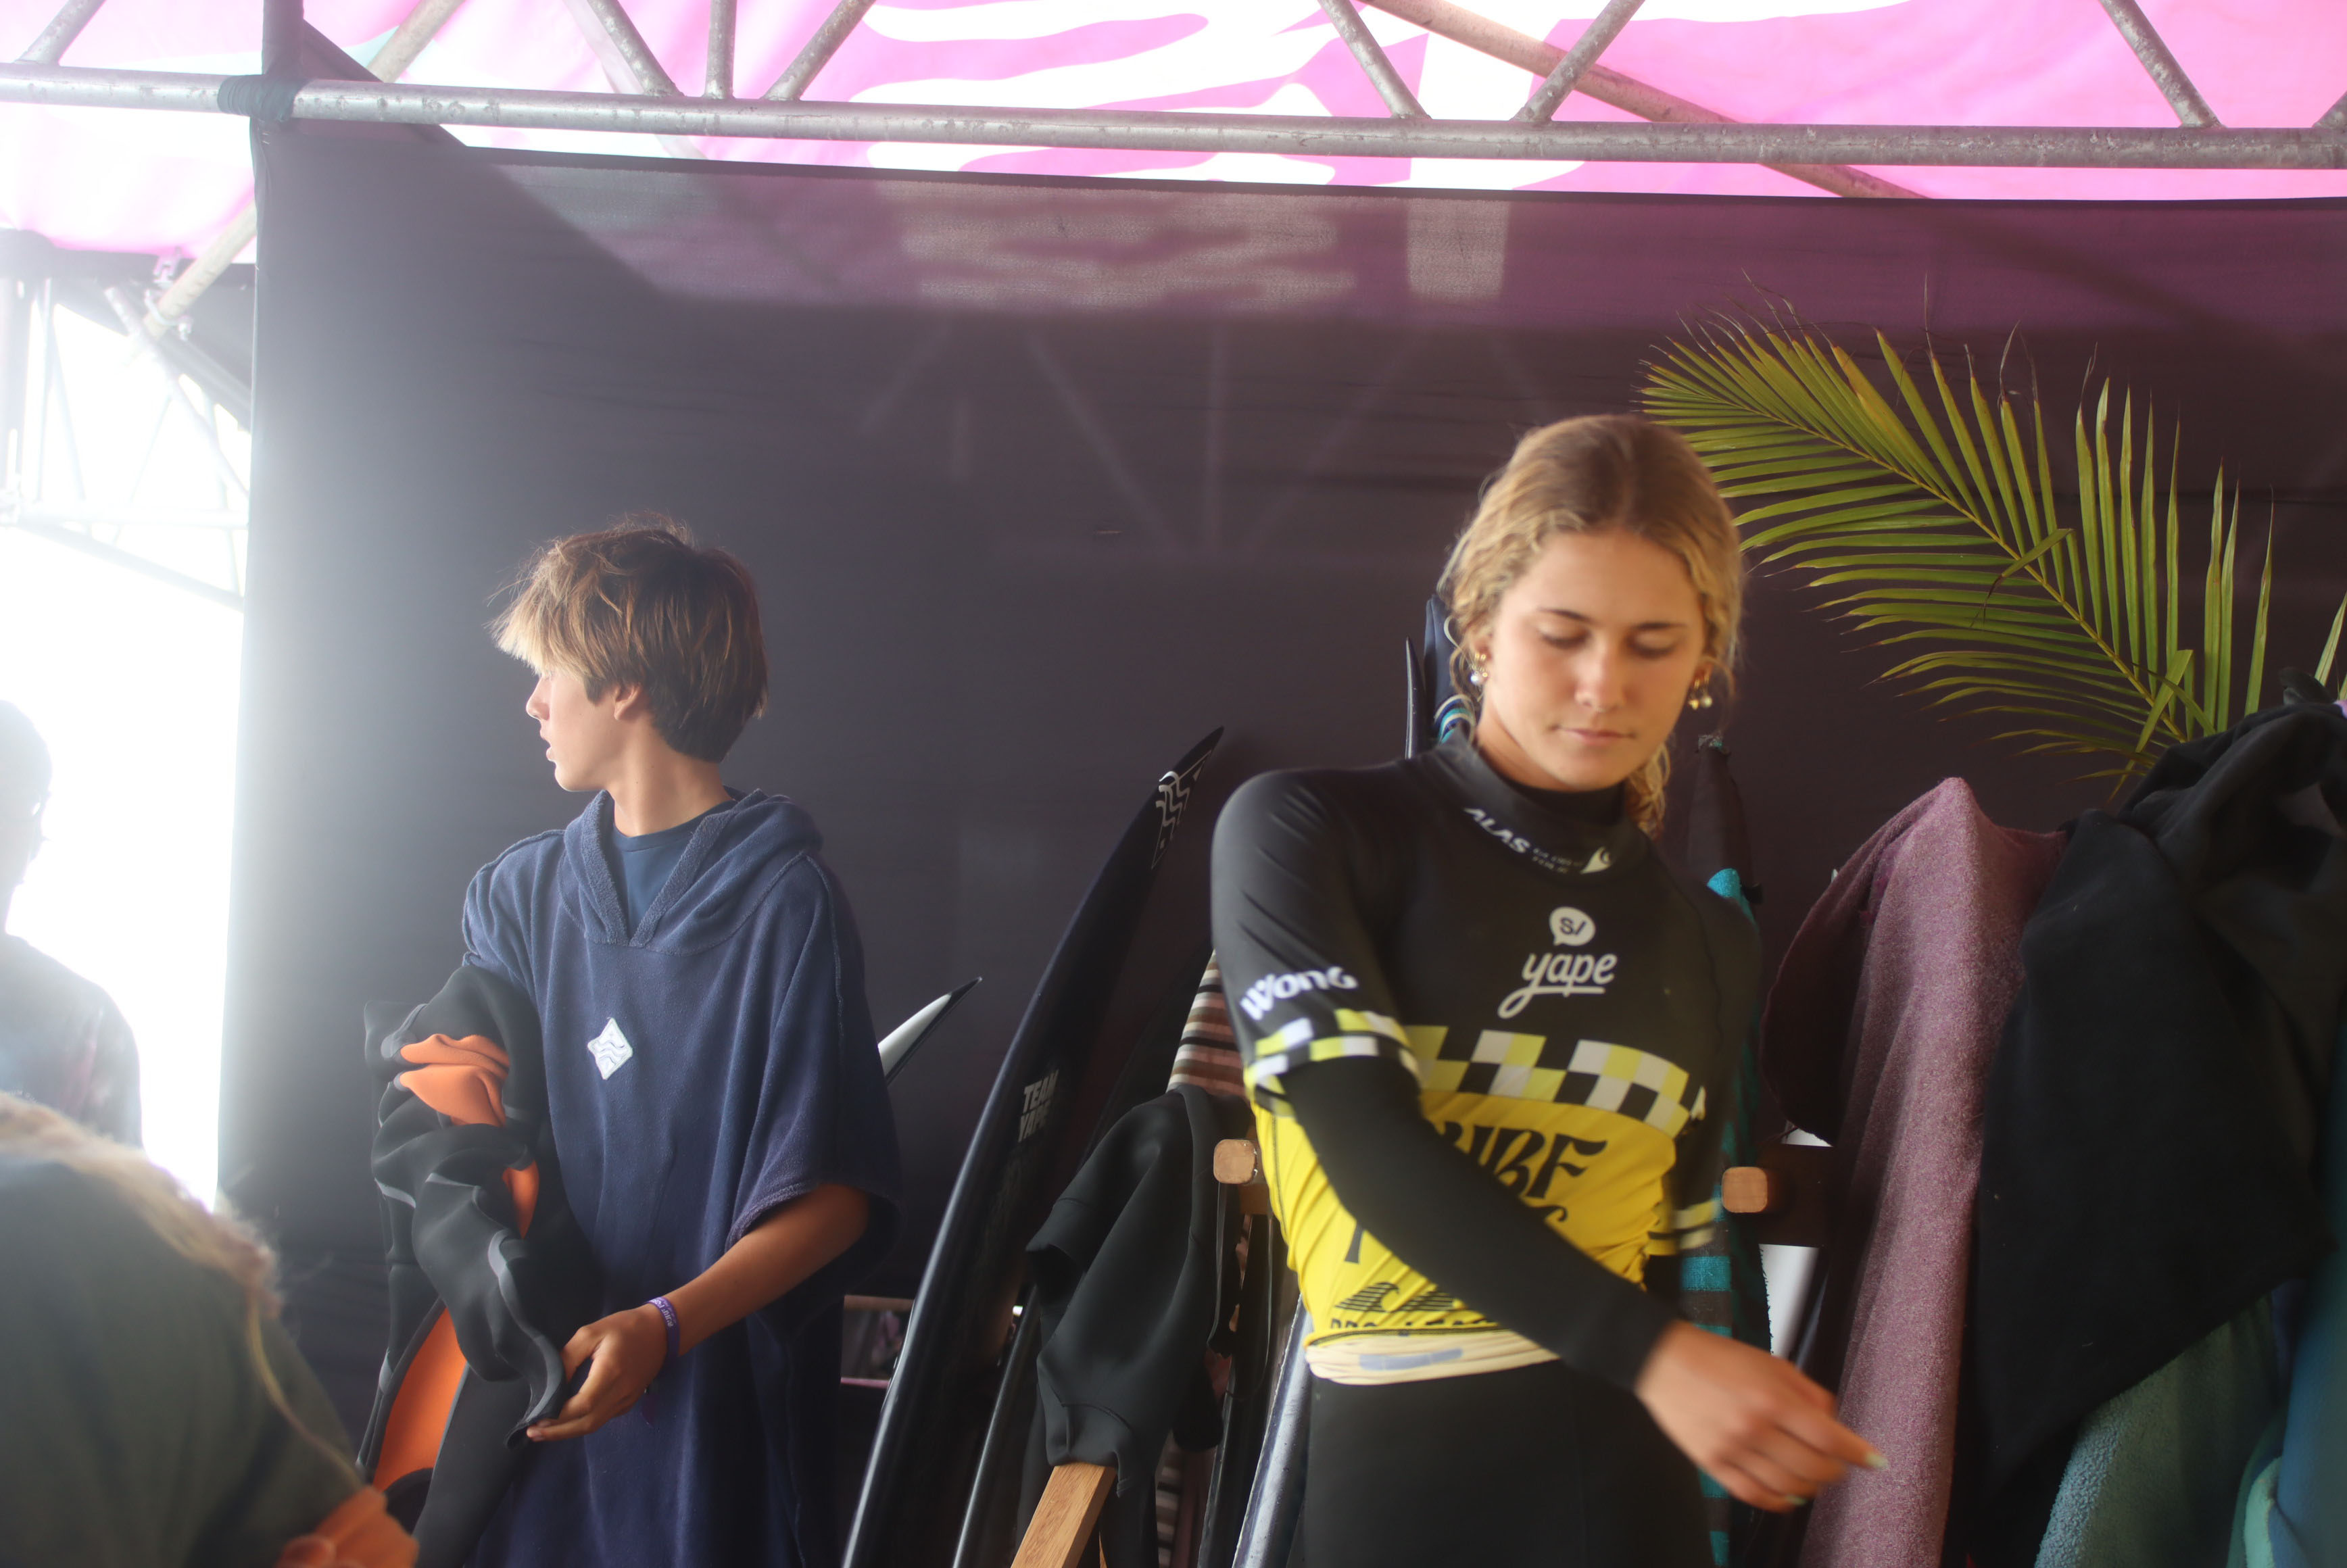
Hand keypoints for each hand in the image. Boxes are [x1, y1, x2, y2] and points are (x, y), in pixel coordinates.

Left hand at [526, 1304, 666, 1441]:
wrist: (661, 1331)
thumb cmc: (624, 1327)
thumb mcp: (591, 1333)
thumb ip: (569, 1357)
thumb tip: (552, 1383)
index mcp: (610, 1372)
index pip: (583, 1405)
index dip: (558, 1417)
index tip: (536, 1419)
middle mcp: (620, 1392)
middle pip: (588, 1423)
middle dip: (559, 1432)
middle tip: (534, 1433)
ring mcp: (627, 1399)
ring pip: (595, 1425)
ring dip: (569, 1431)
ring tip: (545, 1432)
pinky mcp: (629, 1401)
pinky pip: (604, 1418)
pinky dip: (583, 1423)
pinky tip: (568, 1421)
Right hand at [1633, 1321, 1883, 1510]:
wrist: (1663, 1361)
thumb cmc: (1716, 1357)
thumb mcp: (1771, 1362)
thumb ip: (1807, 1392)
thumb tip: (1831, 1421)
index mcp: (1771, 1398)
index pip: (1829, 1437)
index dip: (1857, 1452)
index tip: (1873, 1460)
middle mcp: (1753, 1427)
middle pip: (1813, 1468)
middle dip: (1835, 1470)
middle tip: (1838, 1465)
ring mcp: (1732, 1449)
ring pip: (1787, 1488)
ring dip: (1810, 1488)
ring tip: (1814, 1479)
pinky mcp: (1712, 1463)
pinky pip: (1753, 1495)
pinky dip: (1778, 1503)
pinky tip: (1788, 1497)